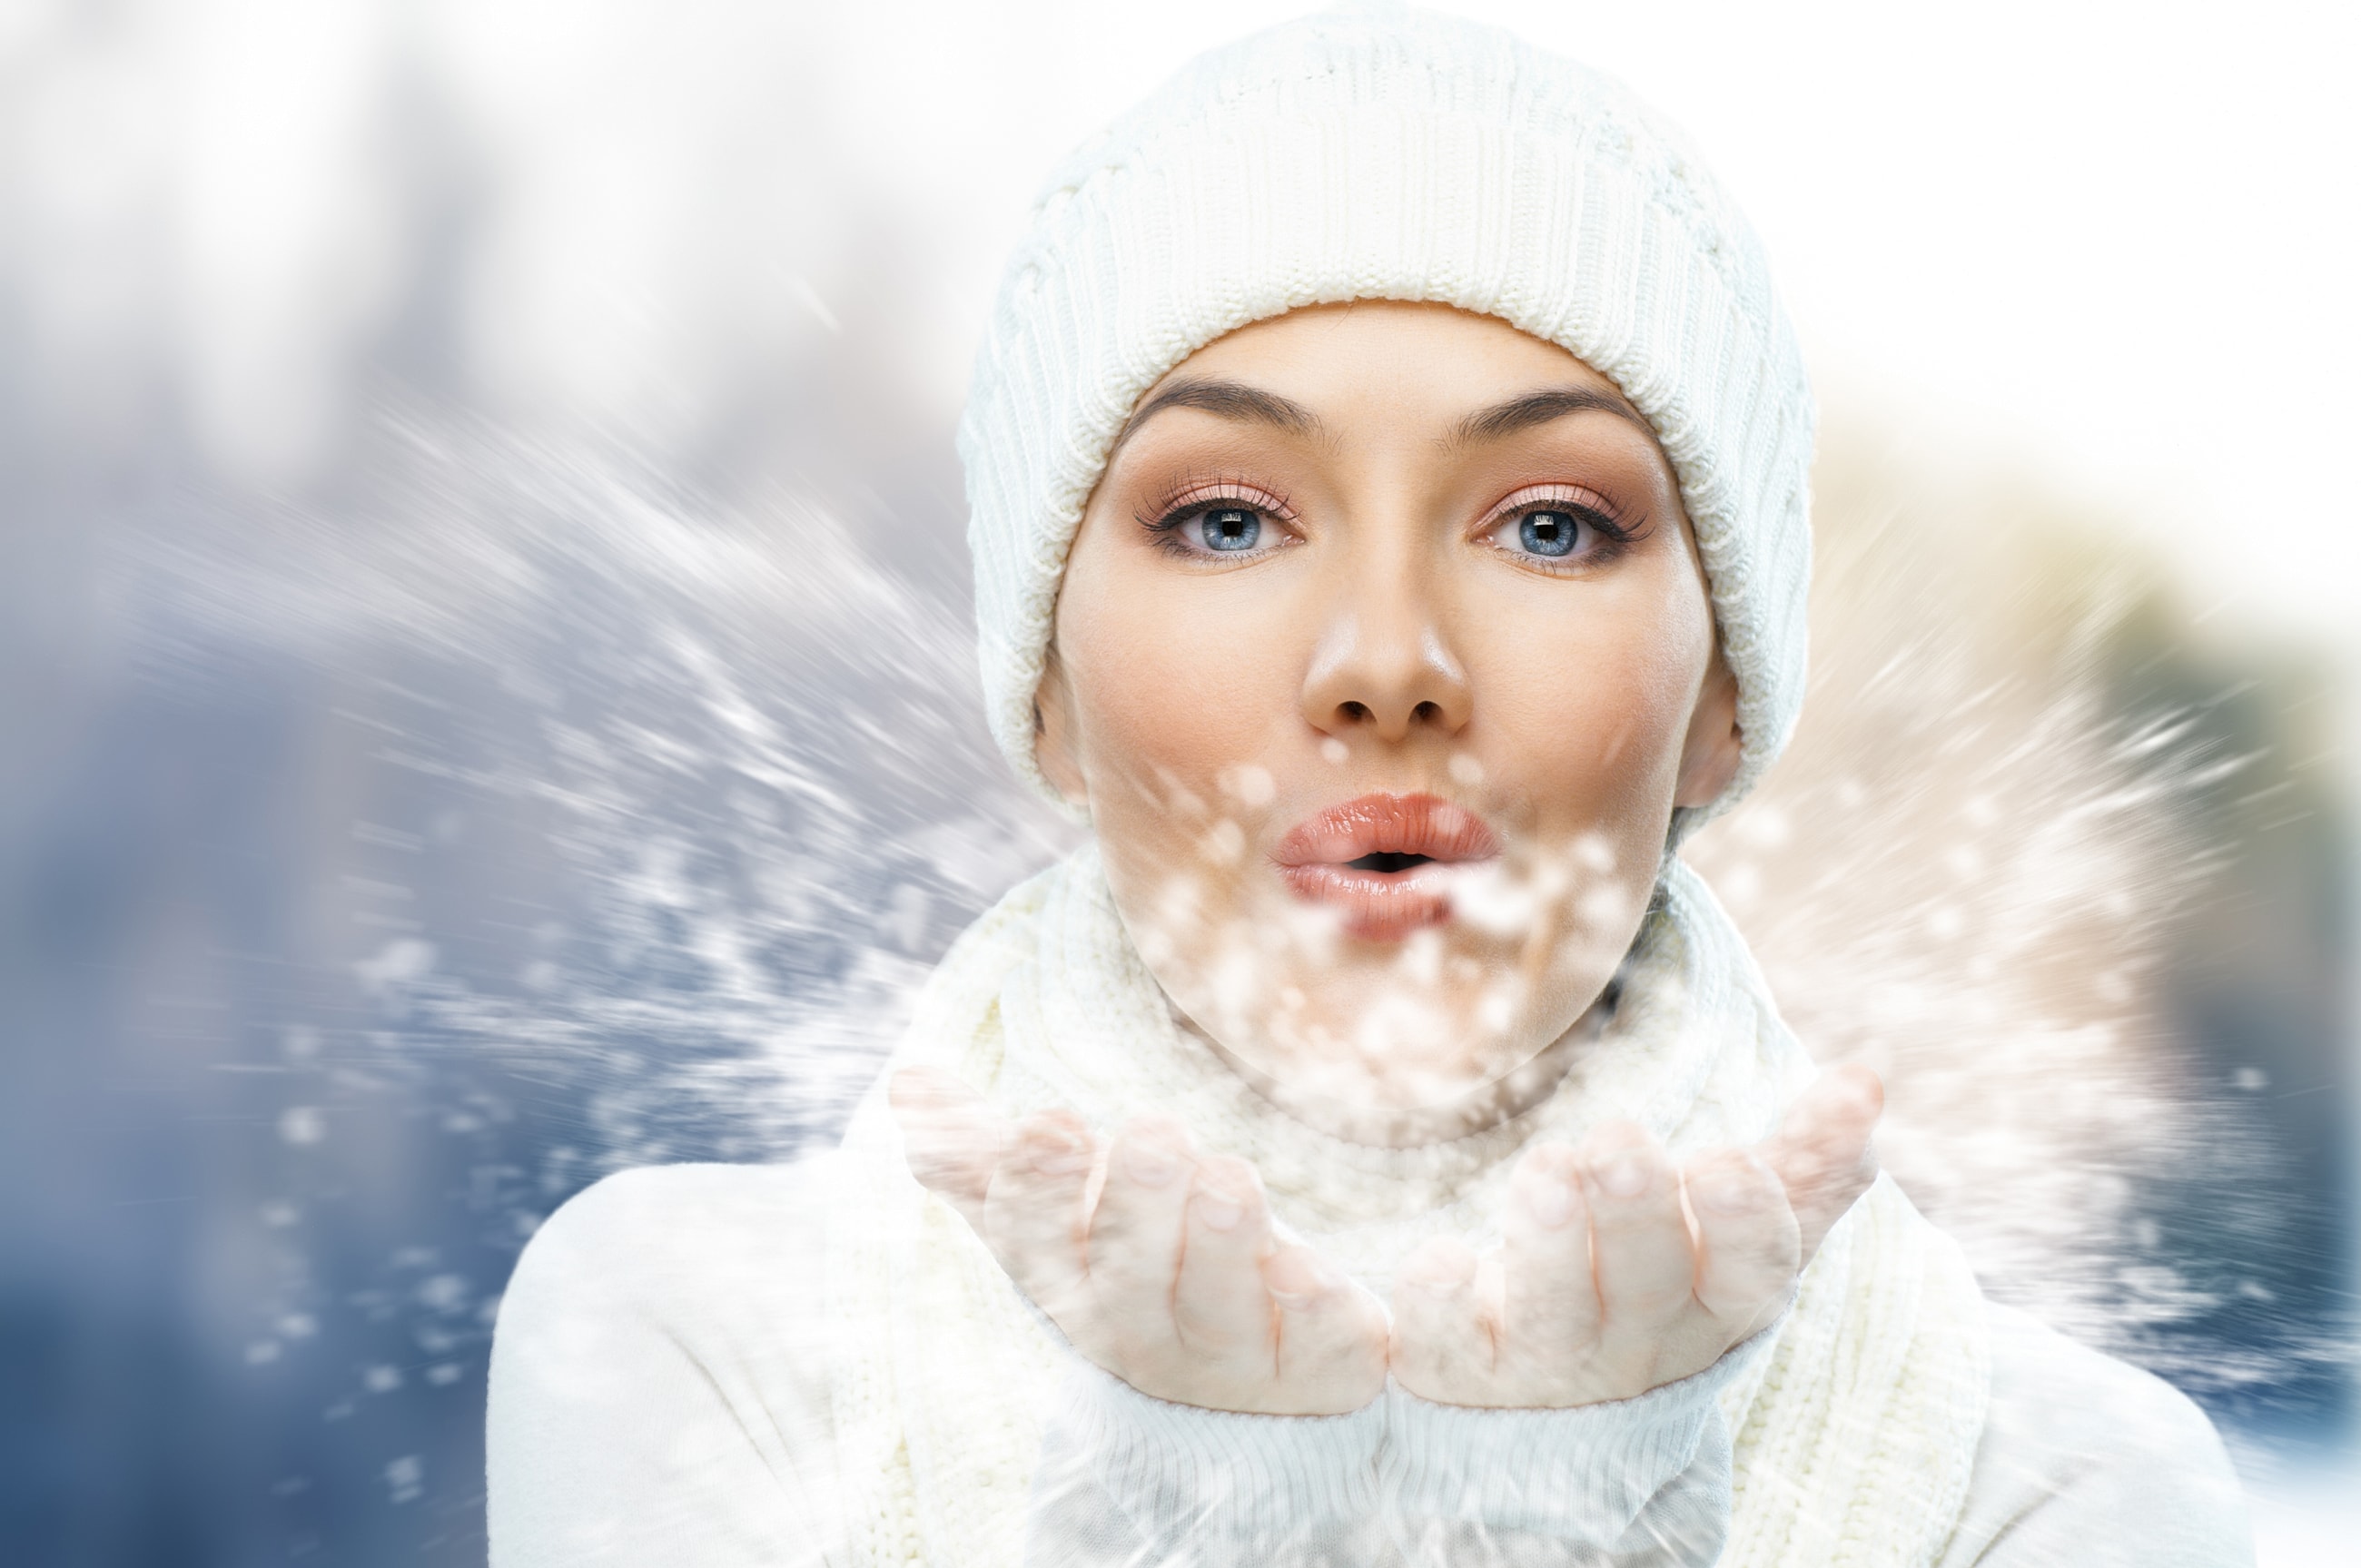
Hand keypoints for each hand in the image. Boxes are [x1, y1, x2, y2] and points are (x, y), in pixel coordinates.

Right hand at [889, 1067, 1388, 1413]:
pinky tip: (1333, 1265)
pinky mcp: (1328, 1368)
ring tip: (1226, 1176)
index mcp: (1077, 1287)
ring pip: (1222, 1316)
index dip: (1037, 1191)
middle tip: (1152, 1132)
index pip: (1036, 1246)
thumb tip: (907, 1084)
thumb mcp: (1067, 1208)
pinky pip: (1330, 1354)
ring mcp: (1238, 1363)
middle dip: (1136, 1208)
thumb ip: (990, 1155)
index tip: (1050, 1121)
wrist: (1247, 1384)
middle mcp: (1148, 1336)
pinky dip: (1335, 1315)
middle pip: (1129, 1285)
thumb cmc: (1144, 1260)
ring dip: (1222, 1246)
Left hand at [1388, 1065, 1883, 1407]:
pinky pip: (1445, 1346)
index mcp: (1710, 1304)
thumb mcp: (1733, 1239)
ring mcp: (1543, 1363)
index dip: (1745, 1226)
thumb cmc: (1654, 1290)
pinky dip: (1442, 1302)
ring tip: (1545, 1169)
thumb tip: (1867, 1081)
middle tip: (1619, 1142)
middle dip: (1638, 1215)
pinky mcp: (1455, 1368)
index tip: (1727, 1161)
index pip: (1749, 1277)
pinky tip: (1441, 1256)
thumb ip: (1804, 1167)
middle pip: (1647, 1288)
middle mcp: (1632, 1343)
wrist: (1545, 1419)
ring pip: (1551, 1315)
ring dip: (1550, 1243)